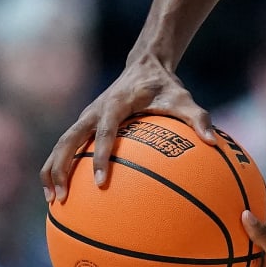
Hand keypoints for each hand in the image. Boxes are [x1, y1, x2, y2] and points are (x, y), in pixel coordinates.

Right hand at [42, 53, 214, 202]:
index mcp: (115, 104)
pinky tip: (65, 191)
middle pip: (67, 141)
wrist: (145, 66)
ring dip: (52, 171)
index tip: (100, 182)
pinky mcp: (85, 123)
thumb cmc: (166, 87)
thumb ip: (199, 119)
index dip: (100, 156)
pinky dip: (60, 166)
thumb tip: (213, 142)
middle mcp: (94, 111)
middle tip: (61, 198)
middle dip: (60, 169)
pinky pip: (67, 146)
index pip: (105, 132)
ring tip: (54, 200)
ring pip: (61, 145)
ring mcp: (86, 117)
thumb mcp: (184, 100)